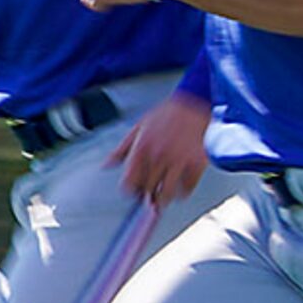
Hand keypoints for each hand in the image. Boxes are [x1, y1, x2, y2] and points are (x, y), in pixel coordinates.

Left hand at [111, 88, 211, 207]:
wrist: (195, 102)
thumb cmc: (167, 113)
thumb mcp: (138, 127)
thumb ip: (121, 149)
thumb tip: (106, 165)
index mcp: (142, 148)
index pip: (129, 181)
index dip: (129, 190)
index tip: (131, 193)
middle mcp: (158, 157)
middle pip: (147, 189)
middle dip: (145, 196)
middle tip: (147, 198)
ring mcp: (178, 161)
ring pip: (166, 193)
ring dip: (162, 200)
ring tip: (161, 200)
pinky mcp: (196, 164)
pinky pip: (187, 188)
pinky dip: (182, 193)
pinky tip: (179, 190)